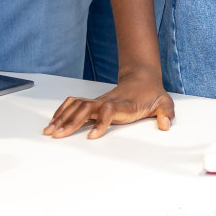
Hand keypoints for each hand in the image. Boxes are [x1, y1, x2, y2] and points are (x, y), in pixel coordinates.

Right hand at [43, 70, 173, 139]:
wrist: (142, 79)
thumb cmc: (151, 95)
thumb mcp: (164, 103)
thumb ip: (166, 113)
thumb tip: (166, 124)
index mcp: (123, 104)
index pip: (109, 111)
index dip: (100, 122)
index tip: (92, 136)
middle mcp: (107, 101)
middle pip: (86, 108)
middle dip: (71, 122)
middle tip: (58, 135)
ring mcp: (98, 101)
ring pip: (76, 106)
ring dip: (62, 118)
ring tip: (49, 131)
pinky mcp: (93, 102)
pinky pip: (73, 104)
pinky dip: (62, 112)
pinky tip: (53, 122)